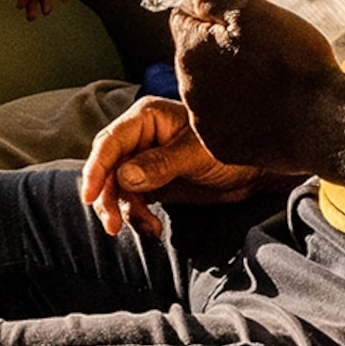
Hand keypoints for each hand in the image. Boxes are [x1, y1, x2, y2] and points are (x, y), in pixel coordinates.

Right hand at [78, 96, 264, 237]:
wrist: (255, 170)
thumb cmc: (231, 148)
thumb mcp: (197, 154)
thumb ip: (160, 164)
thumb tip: (123, 177)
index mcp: (147, 118)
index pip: (110, 142)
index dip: (96, 169)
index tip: (90, 196)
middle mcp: (140, 137)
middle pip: (107, 167)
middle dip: (108, 197)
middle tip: (112, 225)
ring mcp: (144, 160)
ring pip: (117, 188)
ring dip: (125, 211)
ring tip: (148, 227)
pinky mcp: (152, 182)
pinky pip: (132, 200)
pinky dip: (137, 216)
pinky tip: (154, 227)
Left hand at [170, 0, 344, 169]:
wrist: (323, 121)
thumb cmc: (292, 64)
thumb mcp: (254, 11)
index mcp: (189, 51)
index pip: (182, 19)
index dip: (211, 14)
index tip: (239, 20)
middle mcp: (187, 89)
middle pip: (196, 57)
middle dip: (221, 50)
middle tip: (262, 50)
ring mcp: (204, 122)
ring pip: (211, 90)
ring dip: (231, 82)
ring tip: (269, 80)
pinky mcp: (223, 147)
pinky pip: (226, 122)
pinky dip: (241, 114)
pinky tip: (268, 108)